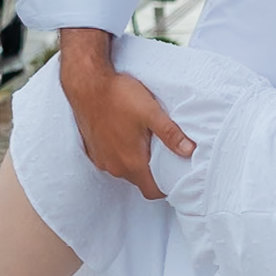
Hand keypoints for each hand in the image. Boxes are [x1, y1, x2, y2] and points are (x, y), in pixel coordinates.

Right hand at [59, 28, 193, 199]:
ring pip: (125, 170)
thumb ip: (171, 134)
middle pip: (140, 181)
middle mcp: (115, 166)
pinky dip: (120, 154)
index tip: (174, 177)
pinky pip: (111, 160)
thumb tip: (189, 151)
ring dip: (136, 162)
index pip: (152, 192)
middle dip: (153, 173)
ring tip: (145, 142)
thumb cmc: (117, 95)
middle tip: (163, 154)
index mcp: (132, 162)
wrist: (86, 83)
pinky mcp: (93, 151)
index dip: (166, 188)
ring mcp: (102, 159)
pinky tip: (125, 136)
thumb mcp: (151, 112)